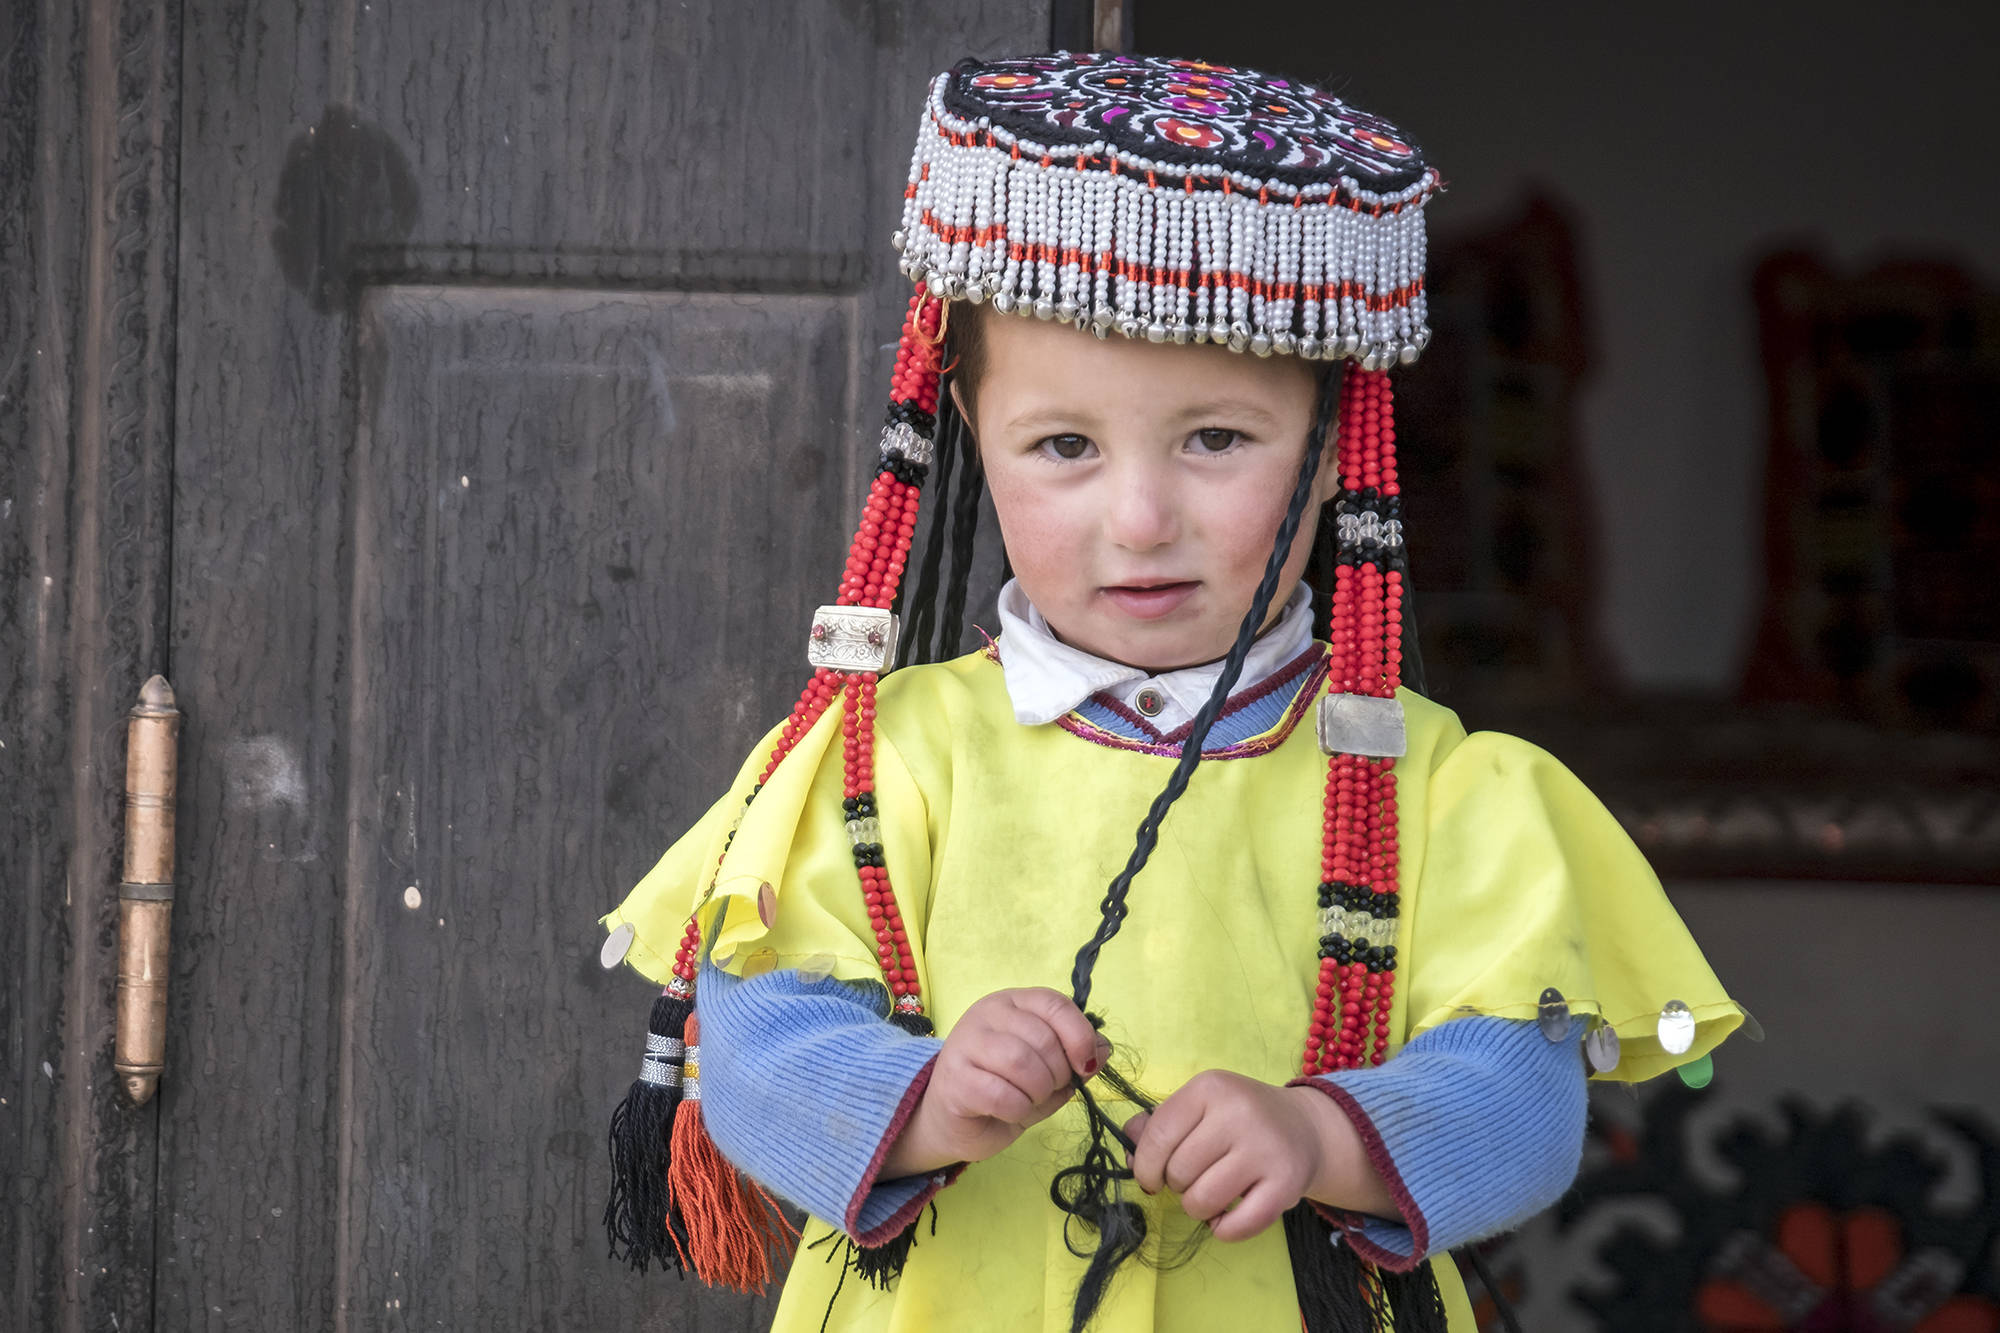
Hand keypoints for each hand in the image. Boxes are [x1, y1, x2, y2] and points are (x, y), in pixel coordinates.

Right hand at [882, 987, 1109, 1177]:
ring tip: (1030, 1100)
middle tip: (1049, 1090)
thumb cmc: (1005, 1091)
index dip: (1079, 1036)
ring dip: (1039, 1092)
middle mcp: (986, 1014)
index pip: (1055, 1004)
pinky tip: (1010, 1112)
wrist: (955, 1122)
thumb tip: (1105, 1048)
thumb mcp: (1048, 1071)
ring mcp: (966, 1043)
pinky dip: (1018, 1109)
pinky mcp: (954, 1079)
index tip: (1087, 1065)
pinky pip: (1002, 1094)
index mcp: (1013, 1002)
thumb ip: (1075, 1057)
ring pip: (1022, 1063)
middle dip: (1058, 1074)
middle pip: (1042, 1038)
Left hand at [1124, 1070, 1388, 1241]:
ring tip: (1211, 1194)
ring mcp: (1265, 1149)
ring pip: (1202, 1201)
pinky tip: (1229, 1215)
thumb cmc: (1238, 1118)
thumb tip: (1127, 1150)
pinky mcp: (1285, 1185)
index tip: (1150, 1177)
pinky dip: (1223, 1229)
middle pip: (1178, 1171)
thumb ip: (1158, 1124)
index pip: (1158, 1135)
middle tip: (1195, 1177)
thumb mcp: (1200, 1106)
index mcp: (1210, 1087)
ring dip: (1197, 1208)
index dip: (1144, 1166)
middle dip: (1176, 1184)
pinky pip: (1235, 1227)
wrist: (1304, 1128)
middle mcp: (1239, 1113)